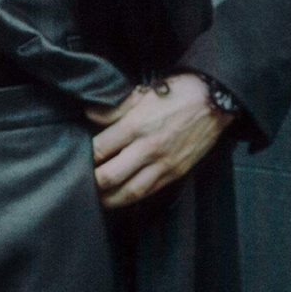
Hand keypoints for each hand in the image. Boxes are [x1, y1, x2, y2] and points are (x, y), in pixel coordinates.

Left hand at [85, 73, 235, 207]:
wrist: (215, 100)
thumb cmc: (177, 92)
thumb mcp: (142, 93)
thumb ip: (113, 108)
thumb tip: (89, 115)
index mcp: (136, 125)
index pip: (100, 149)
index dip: (85, 157)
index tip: (75, 158)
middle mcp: (148, 148)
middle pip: (110, 176)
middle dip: (92, 183)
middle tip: (79, 183)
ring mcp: (163, 163)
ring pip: (130, 191)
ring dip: (109, 198)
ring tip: (96, 199)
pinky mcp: (176, 173)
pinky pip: (150, 191)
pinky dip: (132, 198)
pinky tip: (121, 198)